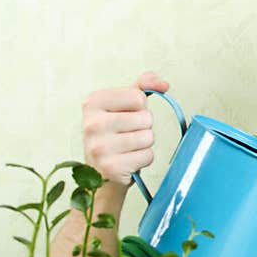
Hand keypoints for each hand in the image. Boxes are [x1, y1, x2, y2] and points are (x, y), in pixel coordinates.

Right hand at [81, 71, 168, 186]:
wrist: (100, 172)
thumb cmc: (114, 135)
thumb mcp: (123, 105)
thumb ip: (142, 86)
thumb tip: (164, 84)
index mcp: (93, 102)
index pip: (138, 97)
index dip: (140, 108)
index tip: (126, 117)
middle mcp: (92, 123)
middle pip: (146, 118)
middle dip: (144, 127)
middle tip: (127, 136)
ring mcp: (100, 147)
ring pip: (148, 137)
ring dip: (145, 144)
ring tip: (128, 148)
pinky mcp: (111, 167)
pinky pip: (147, 156)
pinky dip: (144, 159)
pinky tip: (129, 160)